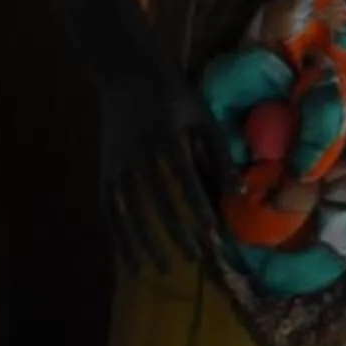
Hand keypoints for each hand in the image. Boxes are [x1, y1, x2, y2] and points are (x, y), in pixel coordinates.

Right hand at [100, 53, 221, 274]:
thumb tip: (241, 192)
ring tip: (162, 268)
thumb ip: (221, 153)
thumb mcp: (203, 117)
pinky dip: (118, 237)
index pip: (182, 175)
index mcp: (166, 134)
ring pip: (129, 210)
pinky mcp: (104, 172)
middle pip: (157, 198)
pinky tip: (129, 261)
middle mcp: (138, 152)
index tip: (210, 230)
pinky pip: (109, 211)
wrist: (128, 77)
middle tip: (193, 256)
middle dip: (175, 229)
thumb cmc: (176, 98)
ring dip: (144, 241)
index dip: (196, 203)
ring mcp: (117, 164)